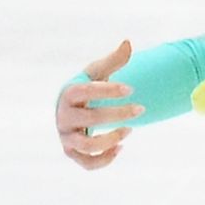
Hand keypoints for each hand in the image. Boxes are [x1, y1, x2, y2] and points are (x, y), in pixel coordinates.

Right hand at [56, 39, 144, 169]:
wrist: (74, 108)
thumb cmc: (89, 87)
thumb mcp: (99, 72)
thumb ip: (114, 60)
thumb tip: (128, 42)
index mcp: (68, 94)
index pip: (85, 91)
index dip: (107, 91)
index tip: (130, 89)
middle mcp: (63, 117)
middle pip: (89, 119)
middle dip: (117, 114)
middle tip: (141, 109)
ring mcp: (67, 137)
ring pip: (87, 145)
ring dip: (110, 139)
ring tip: (130, 130)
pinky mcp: (72, 153)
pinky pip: (87, 163)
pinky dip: (104, 160)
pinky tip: (121, 147)